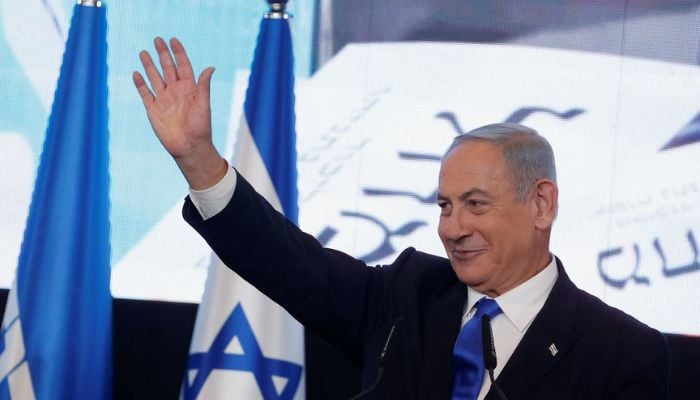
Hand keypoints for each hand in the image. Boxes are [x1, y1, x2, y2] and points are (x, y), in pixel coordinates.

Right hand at [133, 37, 226, 189]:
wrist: (189, 147)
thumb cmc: (201, 127)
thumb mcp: (203, 105)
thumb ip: (203, 86)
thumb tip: (210, 67)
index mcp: (189, 89)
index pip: (183, 66)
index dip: (179, 53)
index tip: (173, 40)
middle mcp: (176, 92)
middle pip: (167, 68)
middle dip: (162, 54)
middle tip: (157, 39)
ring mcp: (164, 100)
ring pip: (155, 78)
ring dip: (149, 65)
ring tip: (143, 52)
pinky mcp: (153, 110)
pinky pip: (145, 94)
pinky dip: (141, 84)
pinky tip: (137, 73)